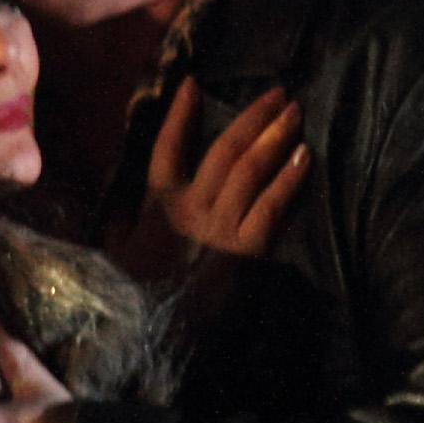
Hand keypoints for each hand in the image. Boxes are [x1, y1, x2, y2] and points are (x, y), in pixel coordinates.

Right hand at [121, 84, 308, 285]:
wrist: (154, 340)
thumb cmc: (135, 296)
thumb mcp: (119, 250)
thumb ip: (125, 213)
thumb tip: (122, 184)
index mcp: (158, 205)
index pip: (167, 148)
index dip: (179, 114)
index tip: (192, 82)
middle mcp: (190, 209)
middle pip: (223, 151)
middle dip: (251, 118)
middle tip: (277, 92)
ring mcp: (218, 229)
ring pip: (249, 171)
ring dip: (274, 138)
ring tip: (294, 112)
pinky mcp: (246, 253)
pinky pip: (271, 207)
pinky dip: (289, 179)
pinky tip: (305, 157)